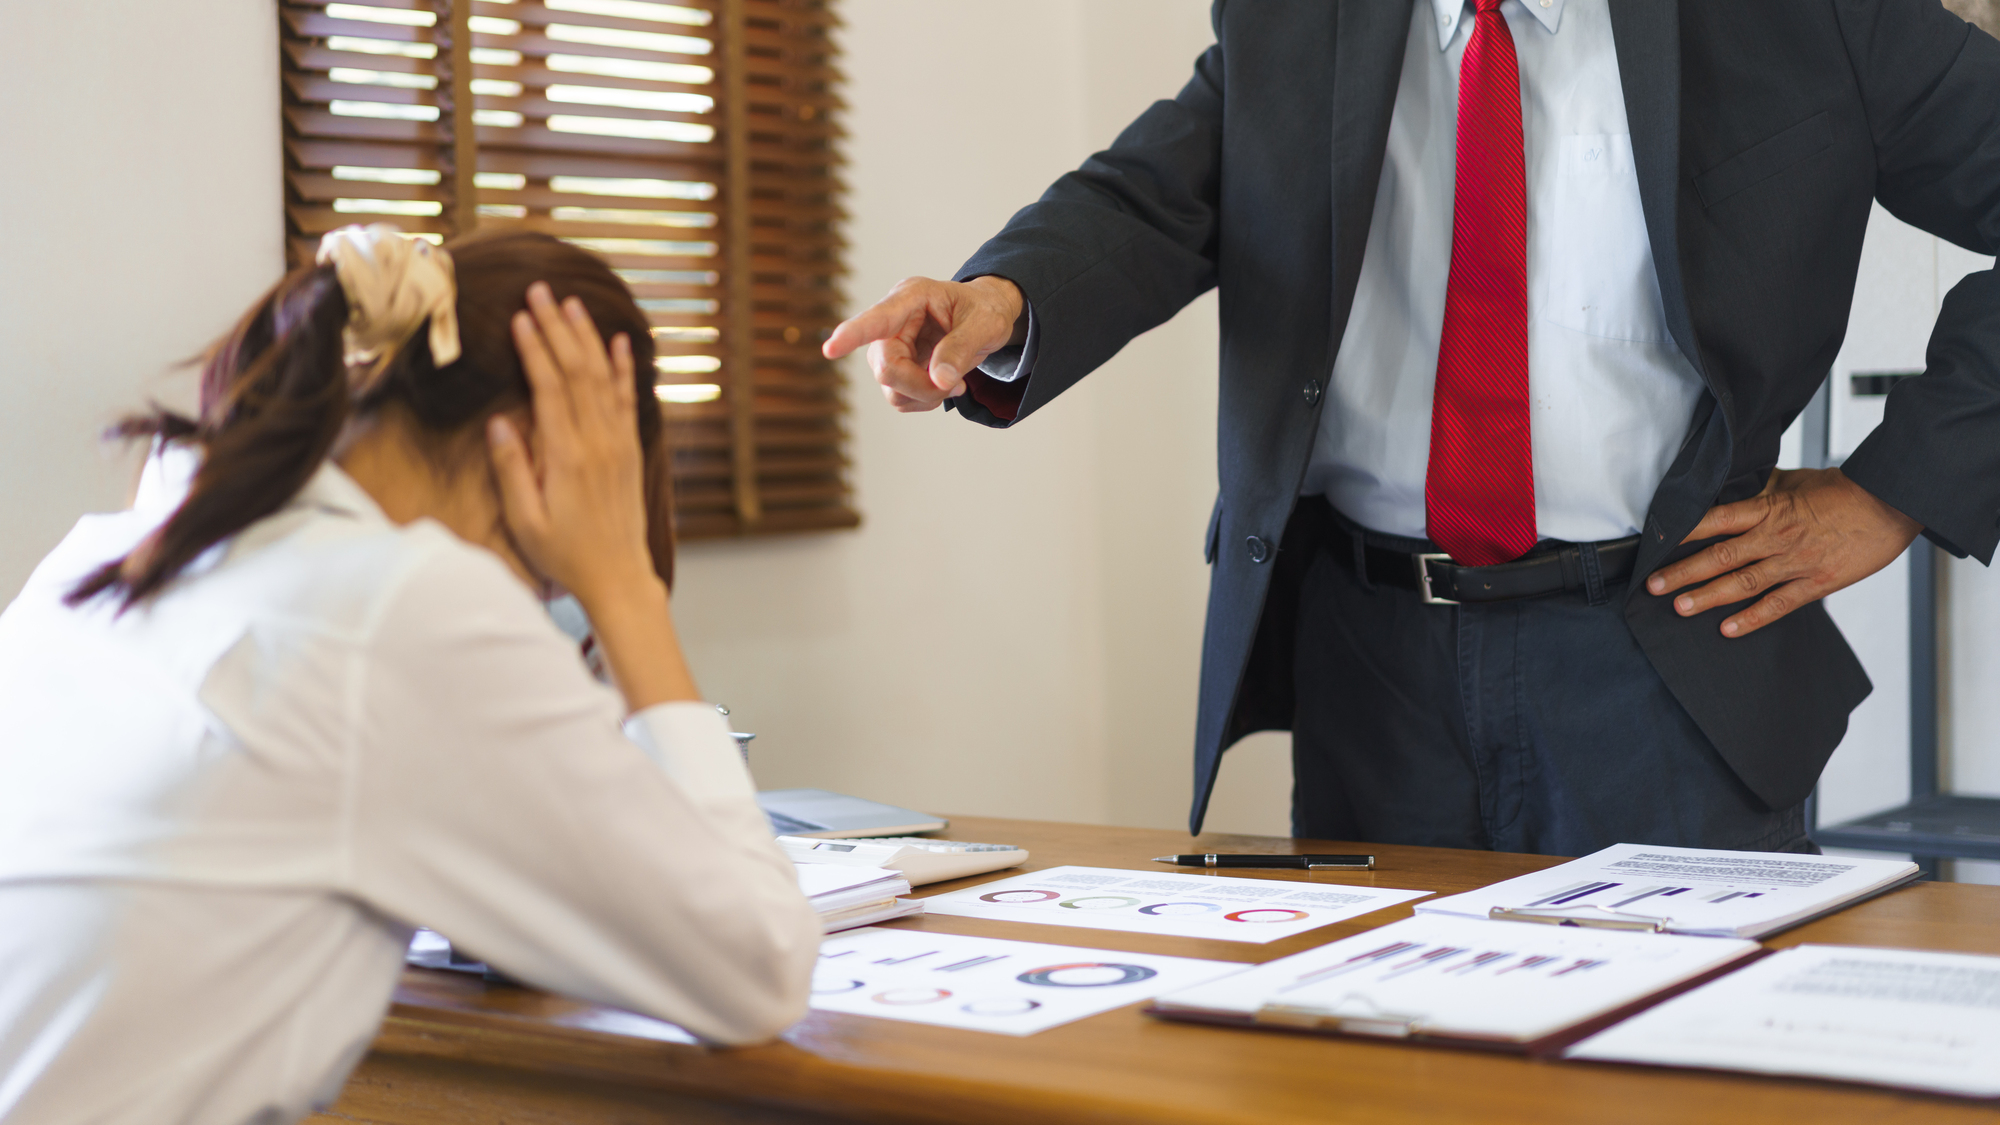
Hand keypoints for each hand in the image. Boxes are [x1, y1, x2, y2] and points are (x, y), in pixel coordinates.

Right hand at [487, 282, 654, 607]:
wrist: (619, 577)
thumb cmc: (565, 554)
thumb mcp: (526, 520)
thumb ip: (512, 470)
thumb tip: (500, 422)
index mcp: (567, 456)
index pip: (550, 388)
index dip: (535, 349)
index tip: (520, 317)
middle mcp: (598, 442)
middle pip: (577, 371)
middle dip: (556, 328)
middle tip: (539, 290)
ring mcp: (618, 443)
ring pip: (603, 378)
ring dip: (587, 337)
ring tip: (571, 302)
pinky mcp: (630, 450)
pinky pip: (628, 399)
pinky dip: (624, 368)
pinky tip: (619, 342)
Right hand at [822, 275, 1025, 411]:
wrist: (987, 317)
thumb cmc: (985, 310)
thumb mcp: (985, 324)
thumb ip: (961, 348)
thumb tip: (939, 380)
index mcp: (911, 298)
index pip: (877, 318)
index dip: (852, 334)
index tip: (831, 349)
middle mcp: (893, 322)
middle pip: (887, 367)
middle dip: (920, 385)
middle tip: (955, 386)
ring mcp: (890, 346)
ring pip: (891, 388)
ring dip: (924, 395)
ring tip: (954, 383)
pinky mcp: (896, 368)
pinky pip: (899, 398)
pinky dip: (924, 401)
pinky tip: (943, 385)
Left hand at [1644, 467, 1921, 637]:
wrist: (1891, 502)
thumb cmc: (1842, 489)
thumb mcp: (1794, 481)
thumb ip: (1760, 489)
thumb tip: (1729, 488)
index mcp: (1768, 508)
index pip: (1715, 519)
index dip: (1683, 532)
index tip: (1656, 544)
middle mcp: (1776, 536)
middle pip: (1720, 555)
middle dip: (1683, 571)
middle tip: (1652, 586)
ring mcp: (1796, 561)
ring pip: (1744, 582)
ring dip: (1709, 596)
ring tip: (1680, 607)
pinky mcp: (1818, 581)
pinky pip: (1780, 604)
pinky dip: (1753, 618)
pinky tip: (1728, 629)